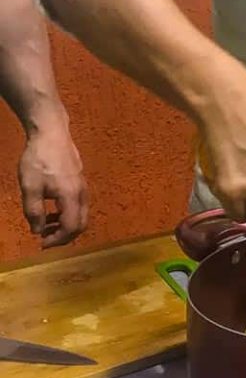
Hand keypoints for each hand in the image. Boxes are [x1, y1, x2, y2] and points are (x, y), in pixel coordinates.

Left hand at [18, 118, 87, 247]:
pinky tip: (51, 209)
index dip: (58, 240)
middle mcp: (82, 194)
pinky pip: (78, 205)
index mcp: (71, 196)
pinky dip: (66, 214)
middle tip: (44, 239)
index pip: (71, 227)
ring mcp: (83, 187)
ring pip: (81, 215)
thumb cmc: (38, 160)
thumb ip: (34, 212)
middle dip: (64, 236)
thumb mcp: (30, 187)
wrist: (51, 133)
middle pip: (81, 224)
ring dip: (64, 225)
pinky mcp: (80, 181)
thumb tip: (38, 230)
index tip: (41, 244)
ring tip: (44, 225)